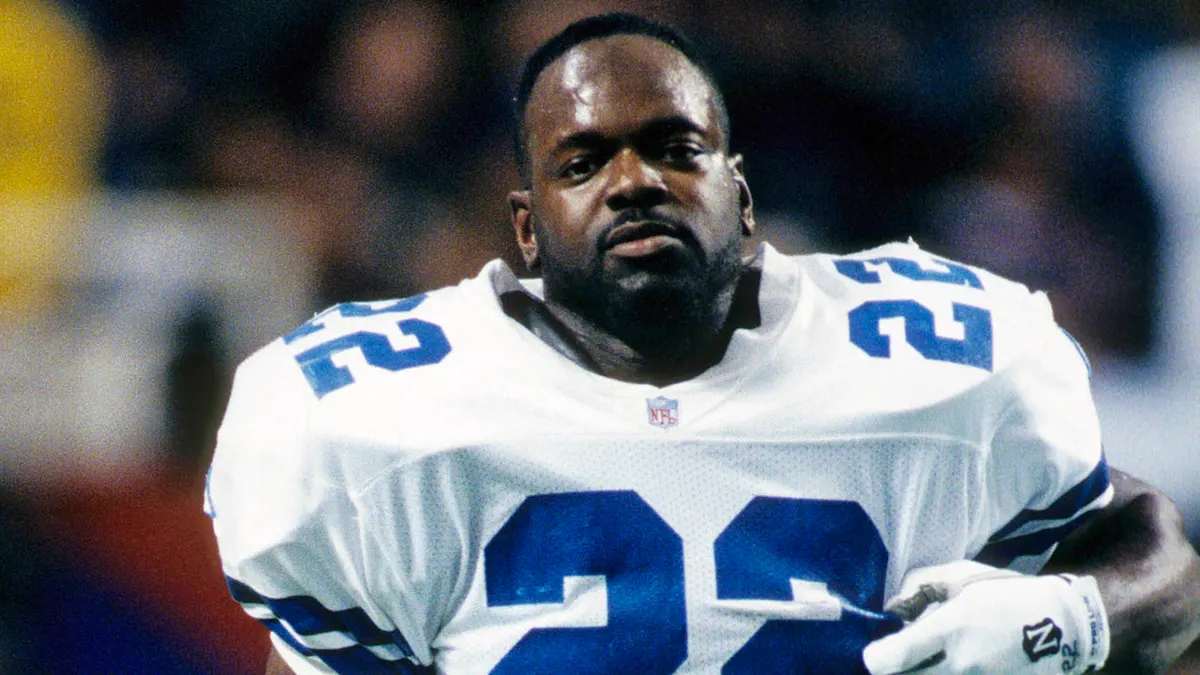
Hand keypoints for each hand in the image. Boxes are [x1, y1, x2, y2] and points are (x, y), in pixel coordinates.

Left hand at [862, 561, 1108, 674]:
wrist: (1062, 625)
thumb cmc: (1005, 595)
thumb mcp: (959, 578)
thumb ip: (919, 589)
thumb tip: (892, 609)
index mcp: (950, 630)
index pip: (893, 658)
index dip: (877, 658)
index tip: (875, 652)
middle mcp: (960, 665)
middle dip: (897, 669)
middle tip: (901, 657)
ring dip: (920, 671)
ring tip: (927, 658)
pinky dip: (943, 674)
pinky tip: (946, 663)